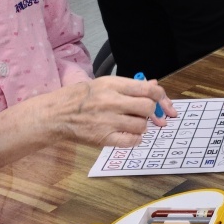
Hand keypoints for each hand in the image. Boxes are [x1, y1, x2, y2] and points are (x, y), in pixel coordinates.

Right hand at [52, 76, 177, 148]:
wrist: (57, 114)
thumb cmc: (82, 97)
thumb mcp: (105, 83)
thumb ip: (131, 85)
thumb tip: (154, 84)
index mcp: (113, 85)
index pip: (148, 89)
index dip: (162, 97)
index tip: (166, 105)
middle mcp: (111, 102)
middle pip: (148, 108)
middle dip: (154, 112)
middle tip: (151, 116)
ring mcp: (107, 121)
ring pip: (141, 125)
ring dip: (143, 126)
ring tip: (133, 123)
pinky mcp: (103, 138)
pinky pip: (131, 141)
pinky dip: (136, 139)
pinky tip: (131, 135)